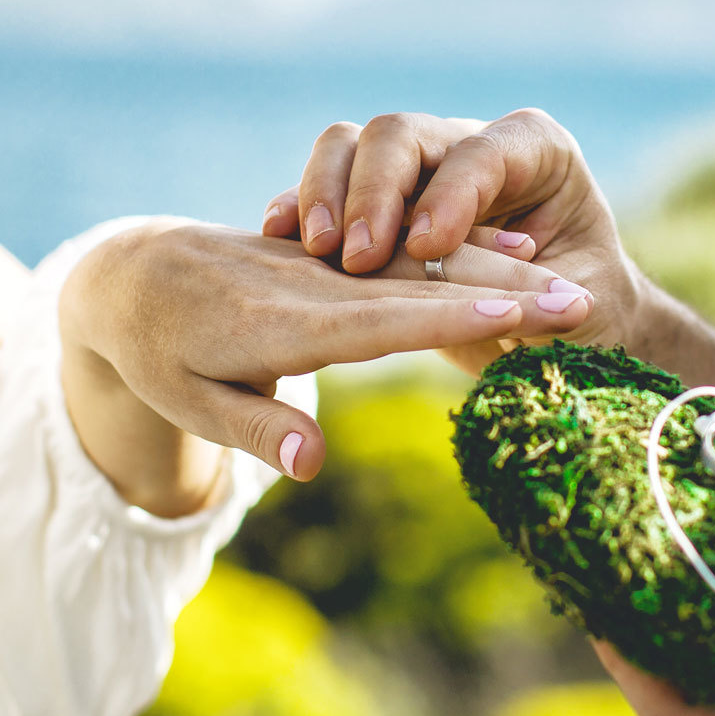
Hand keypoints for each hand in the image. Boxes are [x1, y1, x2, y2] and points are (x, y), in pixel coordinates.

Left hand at [62, 219, 592, 483]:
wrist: (131, 273)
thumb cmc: (157, 354)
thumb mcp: (189, 403)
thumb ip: (258, 430)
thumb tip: (315, 464)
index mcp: (280, 323)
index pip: (384, 320)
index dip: (458, 316)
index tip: (522, 312)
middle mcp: (314, 284)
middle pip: (423, 286)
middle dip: (503, 293)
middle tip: (583, 302)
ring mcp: (327, 262)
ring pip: (425, 263)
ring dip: (497, 271)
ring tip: (568, 283)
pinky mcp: (333, 251)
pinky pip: (407, 252)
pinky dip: (463, 252)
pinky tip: (516, 256)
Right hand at [261, 110, 647, 353]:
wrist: (564, 324)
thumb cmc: (590, 312)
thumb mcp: (587, 309)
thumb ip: (554, 310)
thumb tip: (515, 319)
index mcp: (536, 153)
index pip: (482, 154)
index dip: (451, 194)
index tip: (426, 245)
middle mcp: (468, 147)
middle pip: (402, 135)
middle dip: (374, 190)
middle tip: (356, 256)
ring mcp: (416, 170)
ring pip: (352, 148)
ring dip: (327, 193)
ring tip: (316, 247)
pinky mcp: (377, 205)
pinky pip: (326, 189)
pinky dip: (301, 208)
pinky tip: (276, 234)